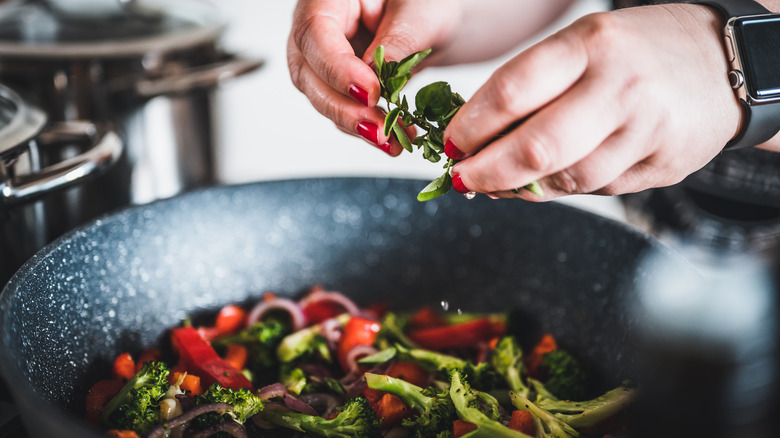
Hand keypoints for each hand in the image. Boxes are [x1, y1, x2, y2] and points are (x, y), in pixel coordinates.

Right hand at [287, 0, 459, 154]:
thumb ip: (397, 41)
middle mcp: (317, 26)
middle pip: (309, 72)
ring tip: (390, 141)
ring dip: (354, 125)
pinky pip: (341, 110)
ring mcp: (322, 57)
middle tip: (379, 129)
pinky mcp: (336, 84)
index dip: (337, 67)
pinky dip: (365, 128)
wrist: (433, 20)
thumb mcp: (420, 12)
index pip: (315, 32)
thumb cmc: (426, 2)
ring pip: (321, 98)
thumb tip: (377, 77)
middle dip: (343, 107)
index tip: (369, 92)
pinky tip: (390, 139)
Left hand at [443, 4, 742, 199]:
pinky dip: (561, 190)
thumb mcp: (583, 47)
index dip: (470, 126)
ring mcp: (646, 129)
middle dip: (487, 172)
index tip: (450, 144)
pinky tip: (548, 179)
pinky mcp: (664, 166)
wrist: (726, 64)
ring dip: (521, 188)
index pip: (512, 90)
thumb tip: (473, 141)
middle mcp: (621, 86)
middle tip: (462, 179)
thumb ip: (533, 89)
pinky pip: (597, 190)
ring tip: (498, 183)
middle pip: (537, 147)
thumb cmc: (635, 54)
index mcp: (590, 44)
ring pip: (566, 179)